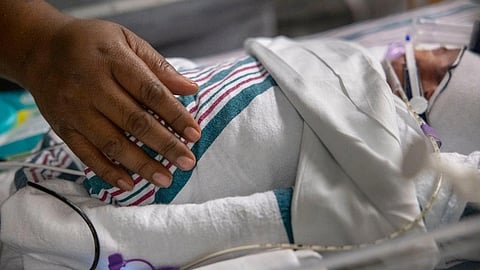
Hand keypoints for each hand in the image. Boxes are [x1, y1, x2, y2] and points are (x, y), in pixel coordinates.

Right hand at [25, 18, 200, 190]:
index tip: (194, 134)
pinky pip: (86, 154)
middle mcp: (93, 86)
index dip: (174, 114)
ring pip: (112, 143)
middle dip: (165, 145)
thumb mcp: (126, 40)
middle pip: (134, 121)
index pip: (150, 92)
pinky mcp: (63, 127)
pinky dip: (107, 172)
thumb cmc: (91, 43)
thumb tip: (190, 88)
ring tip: (165, 179)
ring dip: (141, 164)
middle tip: (187, 162)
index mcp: (114, 61)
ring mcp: (75, 109)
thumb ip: (158, 66)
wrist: (39, 49)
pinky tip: (129, 184)